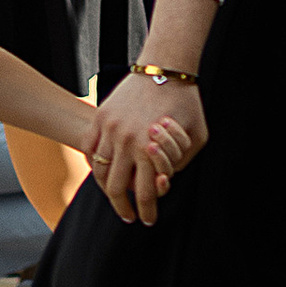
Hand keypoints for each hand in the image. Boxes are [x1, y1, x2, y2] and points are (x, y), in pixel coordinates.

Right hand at [88, 76, 206, 223]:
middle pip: (117, 190)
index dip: (147, 212)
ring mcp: (110, 129)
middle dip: (124, 209)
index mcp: (151, 148)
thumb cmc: (186, 102)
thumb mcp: (197, 135)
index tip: (148, 220)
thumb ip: (182, 162)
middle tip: (128, 216)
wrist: (166, 65)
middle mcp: (127, 141)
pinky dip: (93, 164)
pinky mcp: (101, 117)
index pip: (146, 193)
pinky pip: (88, 150)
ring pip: (100, 172)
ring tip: (115, 196)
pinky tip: (103, 172)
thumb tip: (163, 184)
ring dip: (106, 189)